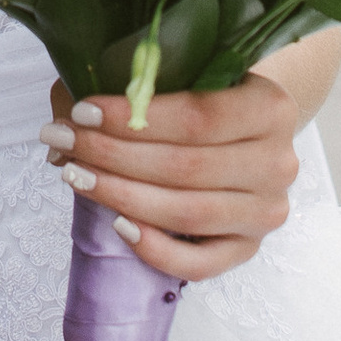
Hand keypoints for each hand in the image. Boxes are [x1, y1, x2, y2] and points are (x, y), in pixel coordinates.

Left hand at [44, 69, 298, 282]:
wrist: (247, 134)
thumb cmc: (203, 99)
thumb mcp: (180, 76)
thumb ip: (132, 87)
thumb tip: (66, 122)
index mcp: (270, 107)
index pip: (199, 117)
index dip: (135, 117)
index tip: (82, 111)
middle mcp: (278, 163)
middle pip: (187, 167)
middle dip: (113, 154)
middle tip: (61, 140)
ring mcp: (265, 212)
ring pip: (187, 214)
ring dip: (121, 195)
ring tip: (74, 175)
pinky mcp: (248, 249)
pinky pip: (199, 264)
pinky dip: (156, 250)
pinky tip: (118, 225)